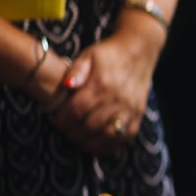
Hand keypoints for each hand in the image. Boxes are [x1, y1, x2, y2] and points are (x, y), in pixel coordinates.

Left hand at [48, 30, 160, 156]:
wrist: (139, 50)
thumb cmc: (109, 54)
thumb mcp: (89, 55)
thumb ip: (76, 71)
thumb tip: (66, 86)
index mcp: (102, 84)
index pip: (77, 110)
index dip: (62, 119)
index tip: (55, 119)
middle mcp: (117, 99)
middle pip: (90, 126)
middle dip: (72, 132)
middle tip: (65, 130)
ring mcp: (130, 109)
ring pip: (107, 135)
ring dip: (90, 142)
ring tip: (79, 139)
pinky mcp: (139, 114)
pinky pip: (126, 137)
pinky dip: (111, 145)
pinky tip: (99, 144)